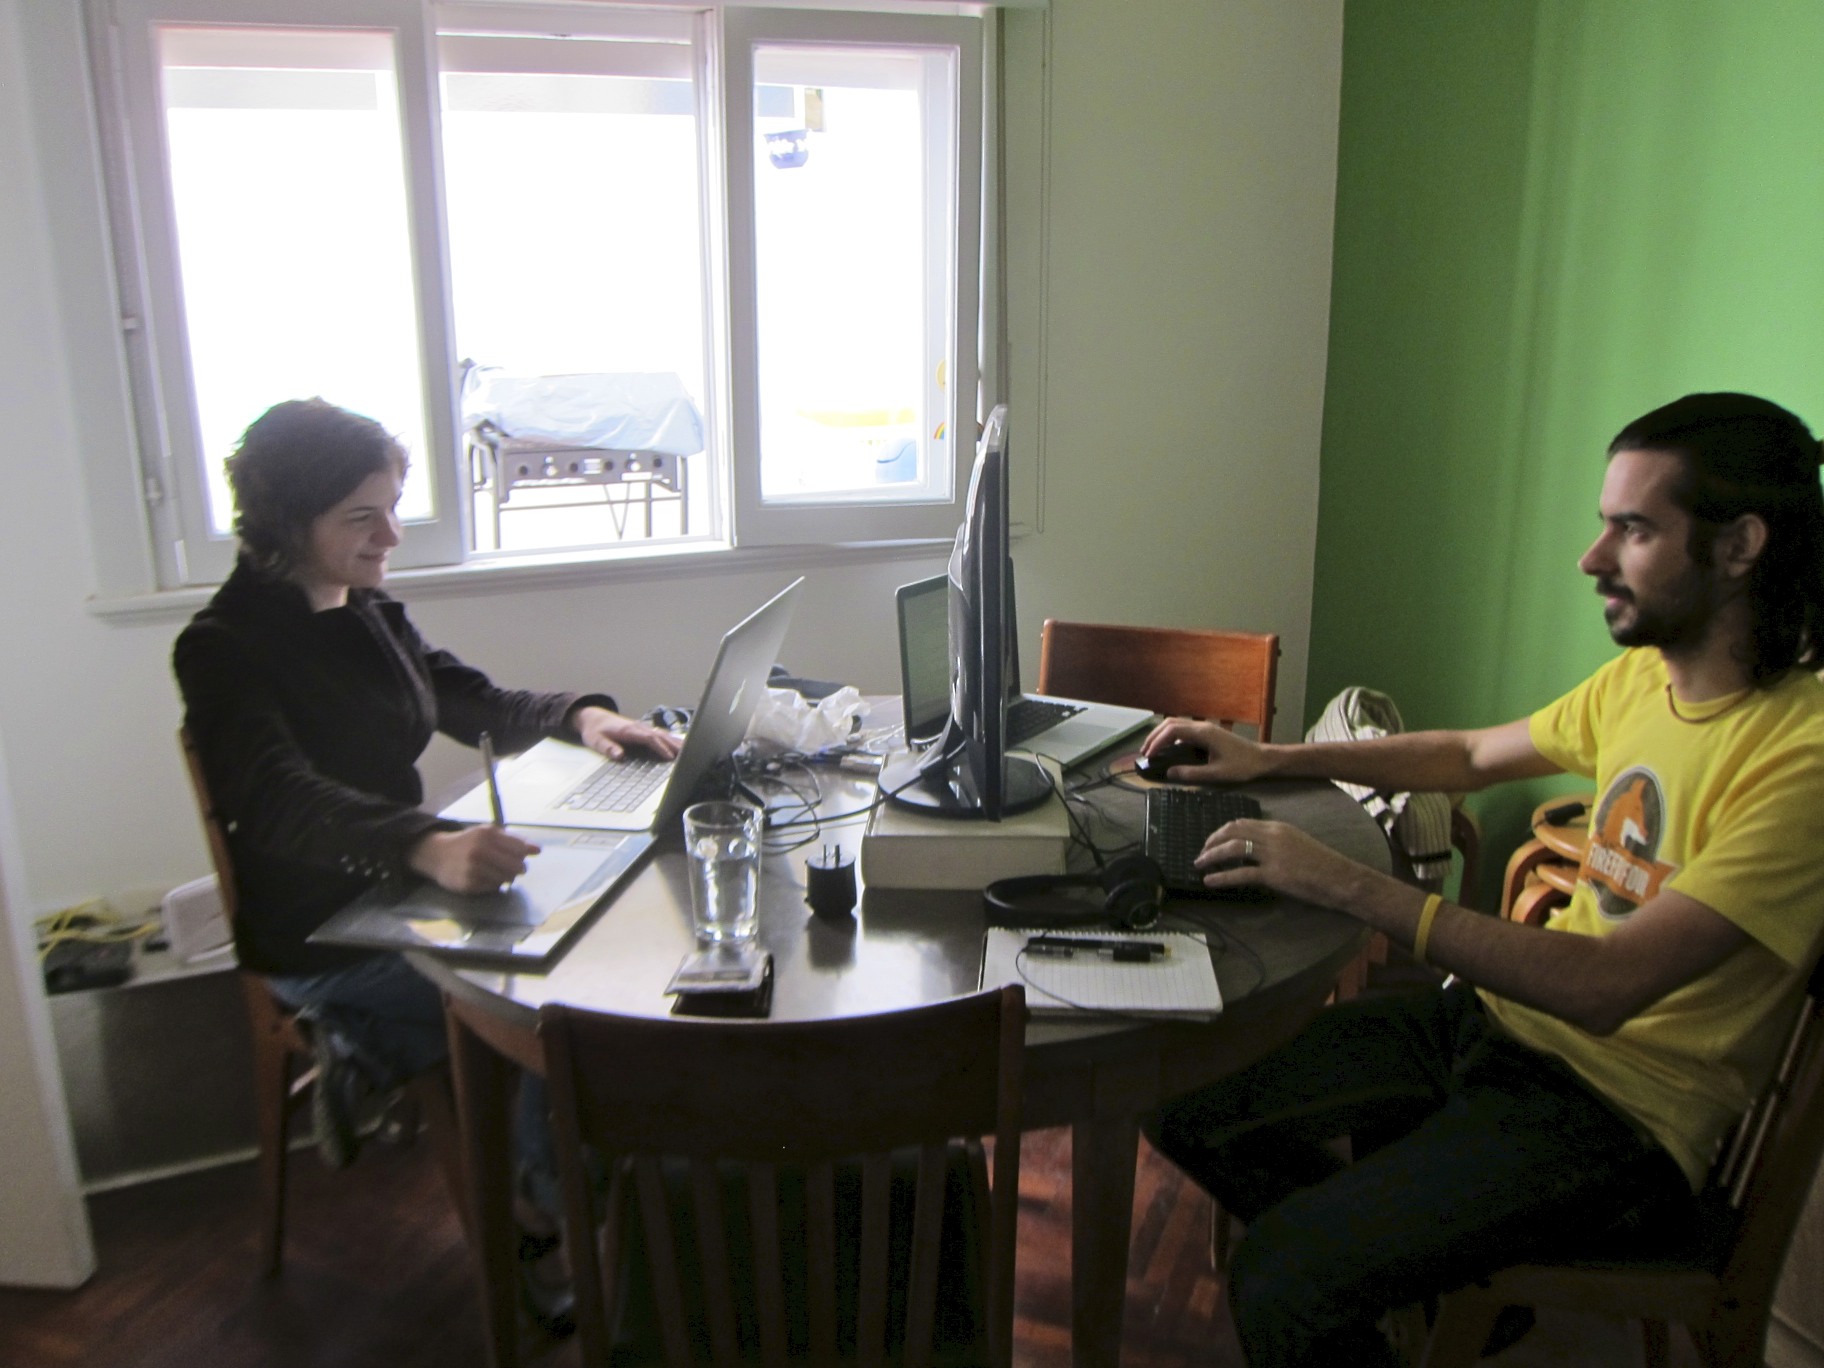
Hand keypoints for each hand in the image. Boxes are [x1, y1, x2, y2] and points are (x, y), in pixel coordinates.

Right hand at [408, 826, 540, 893]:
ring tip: (495, 870)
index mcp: (487, 834)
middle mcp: (480, 851)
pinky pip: (493, 887)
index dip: (524, 854)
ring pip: (506, 878)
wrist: (437, 854)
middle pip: (516, 866)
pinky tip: (485, 876)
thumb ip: (514, 840)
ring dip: (506, 876)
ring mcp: (473, 868)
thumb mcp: (489, 834)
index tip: (525, 855)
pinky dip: (494, 883)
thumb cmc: (468, 842)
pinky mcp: (468, 884)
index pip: (519, 848)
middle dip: (518, 868)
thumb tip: (538, 850)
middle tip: (512, 867)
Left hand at [570, 706, 683, 761]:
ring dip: (675, 741)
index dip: (660, 747)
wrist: (593, 717)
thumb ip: (608, 748)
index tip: (669, 757)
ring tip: (690, 750)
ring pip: (663, 734)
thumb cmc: (595, 730)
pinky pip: (660, 734)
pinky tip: (680, 744)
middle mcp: (638, 727)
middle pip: (661, 735)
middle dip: (674, 745)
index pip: (649, 738)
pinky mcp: (643, 730)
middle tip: (688, 755)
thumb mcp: (596, 740)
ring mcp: (642, 727)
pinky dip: (671, 739)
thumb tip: (619, 755)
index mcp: (629, 730)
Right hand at [1140, 718, 1268, 783]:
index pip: (1172, 731)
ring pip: (1177, 724)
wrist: (1262, 758)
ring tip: (1152, 750)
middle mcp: (1202, 726)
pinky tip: (1169, 750)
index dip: (1157, 742)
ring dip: (1162, 735)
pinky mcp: (1208, 733)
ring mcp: (1205, 728)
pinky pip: (1184, 730)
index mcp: (1203, 733)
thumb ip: (1192, 774)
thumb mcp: (1217, 774)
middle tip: (1145, 752)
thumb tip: (1169, 773)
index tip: (1149, 756)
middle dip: (1155, 736)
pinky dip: (1171, 736)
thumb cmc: (1242, 766)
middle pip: (1171, 723)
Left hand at [1192, 816, 1361, 906]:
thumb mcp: (1298, 844)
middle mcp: (1273, 836)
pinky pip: (1241, 873)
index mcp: (1278, 827)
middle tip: (1200, 852)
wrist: (1342, 878)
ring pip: (1233, 848)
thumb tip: (1254, 851)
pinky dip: (1221, 877)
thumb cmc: (1323, 865)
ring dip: (1211, 856)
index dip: (1222, 831)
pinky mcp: (1274, 874)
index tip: (1212, 841)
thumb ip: (1276, 843)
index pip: (1242, 823)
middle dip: (1211, 841)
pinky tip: (1210, 881)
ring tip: (1200, 865)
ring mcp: (1273, 854)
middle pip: (1233, 831)